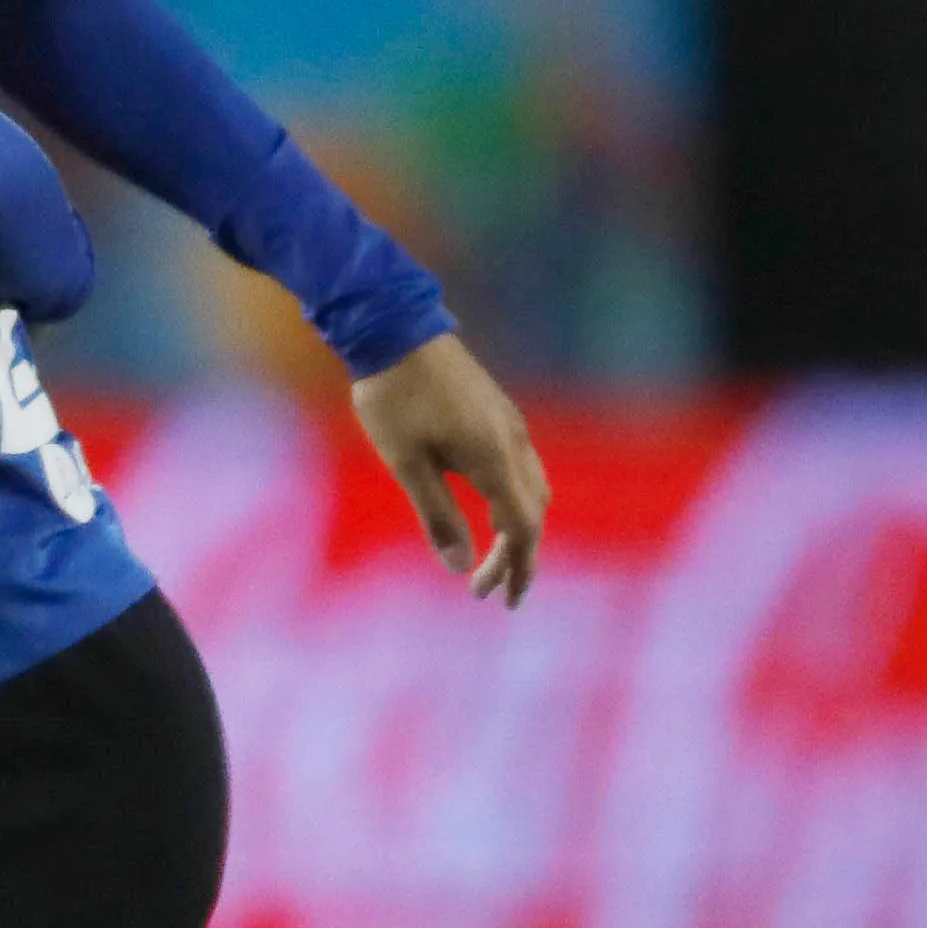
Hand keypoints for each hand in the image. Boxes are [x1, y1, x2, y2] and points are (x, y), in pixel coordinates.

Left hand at [348, 326, 549, 606]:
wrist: (395, 328)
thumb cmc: (393, 397)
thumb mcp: (406, 463)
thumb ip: (436, 515)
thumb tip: (458, 567)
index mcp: (494, 458)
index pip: (523, 528)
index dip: (517, 568)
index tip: (500, 600)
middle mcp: (514, 442)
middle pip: (533, 513)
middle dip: (517, 555)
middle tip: (485, 589)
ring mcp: (510, 424)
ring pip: (533, 489)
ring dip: (519, 527)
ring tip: (492, 558)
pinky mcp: (500, 413)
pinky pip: (522, 467)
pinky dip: (514, 499)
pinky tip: (489, 510)